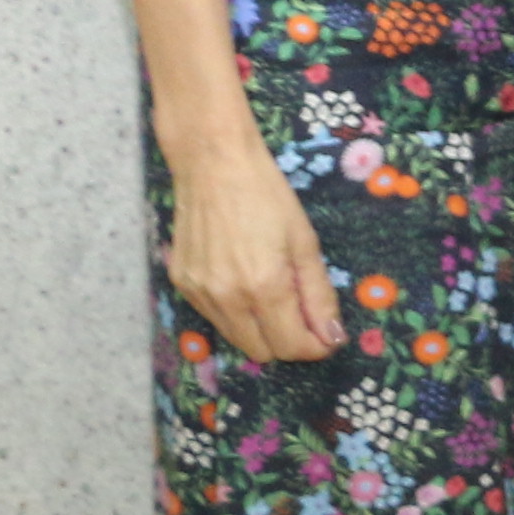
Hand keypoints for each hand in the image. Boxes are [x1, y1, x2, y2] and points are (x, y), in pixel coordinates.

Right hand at [163, 141, 346, 363]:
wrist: (212, 162)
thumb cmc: (267, 194)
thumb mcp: (305, 242)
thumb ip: (319, 296)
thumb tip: (332, 338)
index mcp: (263, 287)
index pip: (292, 347)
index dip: (315, 346)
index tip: (328, 334)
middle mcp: (226, 299)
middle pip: (262, 352)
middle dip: (288, 341)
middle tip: (303, 314)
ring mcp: (198, 293)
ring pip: (236, 339)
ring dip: (261, 330)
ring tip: (273, 292)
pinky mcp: (181, 284)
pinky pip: (214, 317)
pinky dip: (235, 312)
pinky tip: (242, 280)